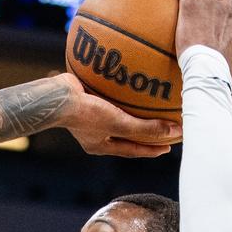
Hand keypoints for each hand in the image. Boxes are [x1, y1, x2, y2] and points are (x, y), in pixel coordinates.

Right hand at [51, 73, 180, 154]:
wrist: (57, 96)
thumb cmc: (86, 114)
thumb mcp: (119, 123)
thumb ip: (146, 129)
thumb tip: (175, 132)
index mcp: (100, 145)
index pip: (132, 150)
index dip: (151, 150)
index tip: (168, 147)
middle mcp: (94, 133)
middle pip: (125, 134)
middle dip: (144, 134)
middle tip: (162, 130)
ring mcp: (88, 116)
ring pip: (116, 116)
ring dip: (132, 113)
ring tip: (147, 107)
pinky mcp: (86, 98)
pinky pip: (108, 97)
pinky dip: (120, 92)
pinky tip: (130, 81)